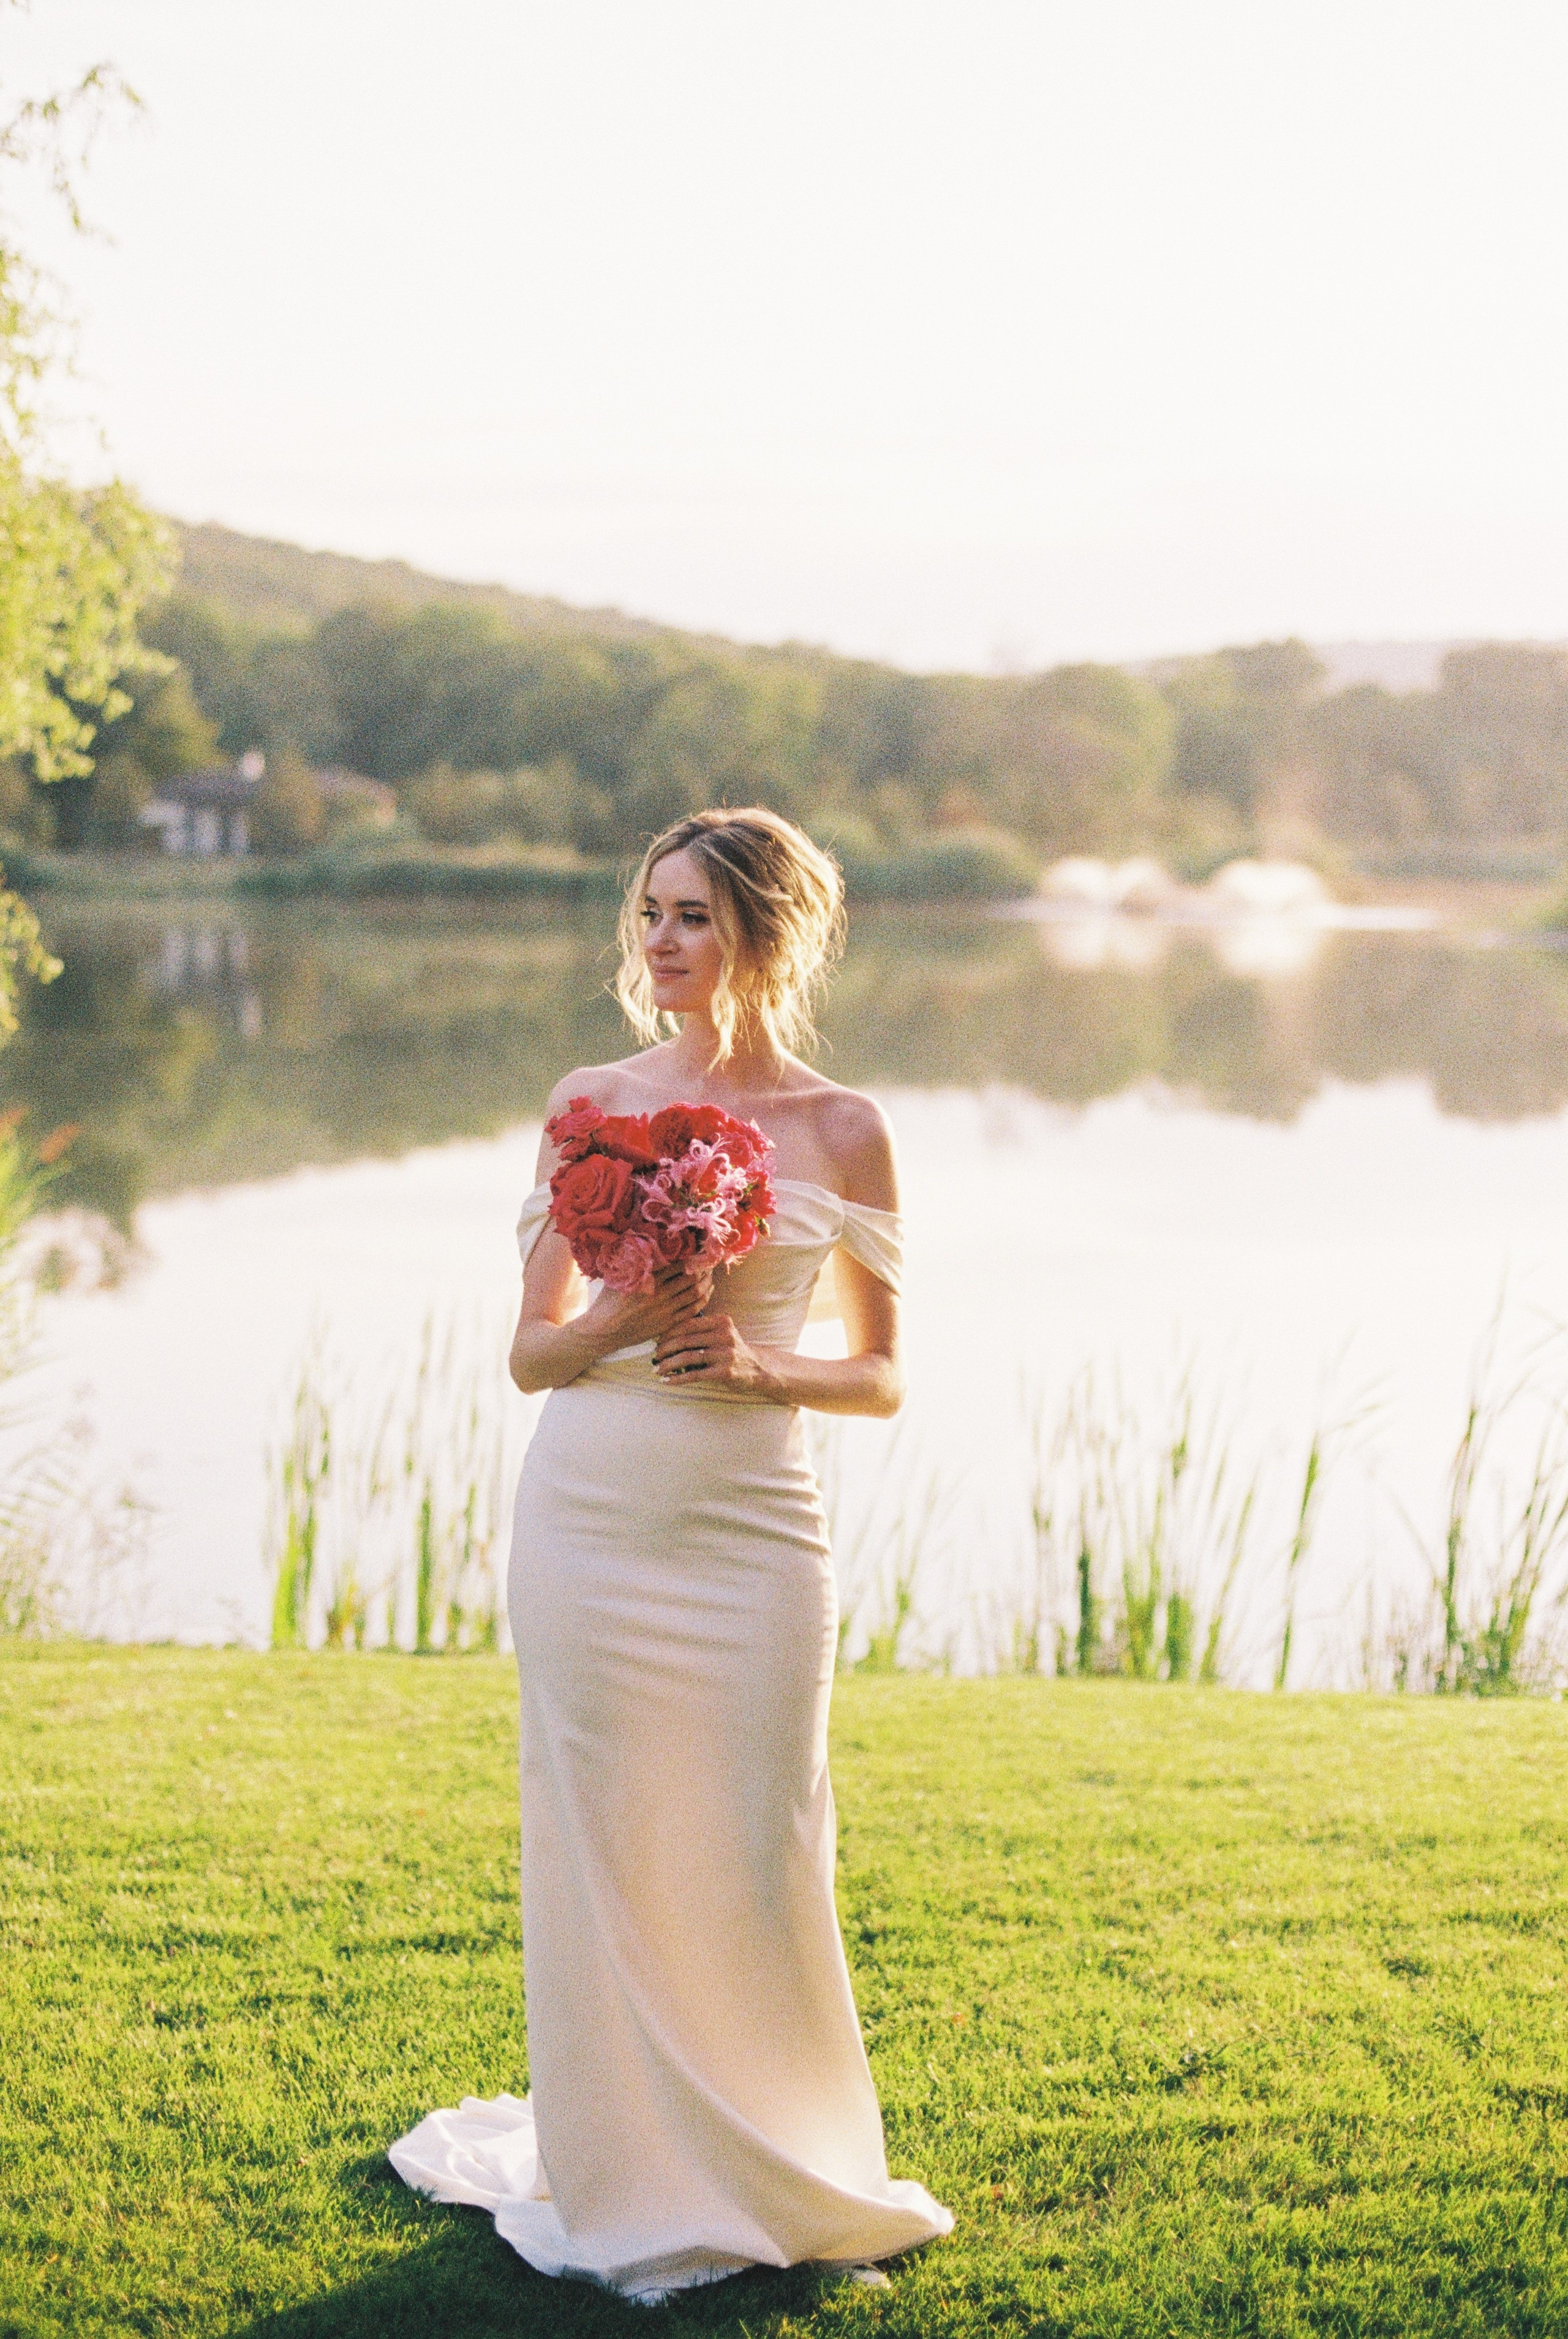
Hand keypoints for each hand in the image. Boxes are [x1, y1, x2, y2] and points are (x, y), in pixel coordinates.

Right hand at [581, 1262, 707, 1354]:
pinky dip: (703, 1300)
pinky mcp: (667, 1324)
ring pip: (695, 1294)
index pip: (678, 1264)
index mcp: (648, 1279)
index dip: (693, 1257)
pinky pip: (692, 1311)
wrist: (604, 1330)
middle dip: (704, 1269)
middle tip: (709, 1262)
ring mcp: (664, 1311)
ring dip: (706, 1283)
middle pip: (691, 1278)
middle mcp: (659, 1294)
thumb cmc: (608, 1301)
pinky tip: (707, 1293)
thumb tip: (642, 1241)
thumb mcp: (617, 1276)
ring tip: (710, 1275)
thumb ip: (632, 1261)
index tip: (700, 1251)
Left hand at [652, 1304, 783, 1398]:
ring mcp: (726, 1354)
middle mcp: (725, 1335)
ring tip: (656, 1370)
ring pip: (687, 1357)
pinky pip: (694, 1375)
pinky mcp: (725, 1372)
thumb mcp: (721, 1334)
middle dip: (665, 1349)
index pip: (688, 1323)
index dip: (669, 1332)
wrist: (757, 1369)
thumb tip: (664, 1336)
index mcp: (721, 1321)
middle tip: (654, 1356)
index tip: (656, 1341)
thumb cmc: (730, 1351)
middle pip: (686, 1340)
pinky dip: (677, 1378)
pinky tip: (666, 1381)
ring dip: (667, 1364)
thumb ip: (700, 1331)